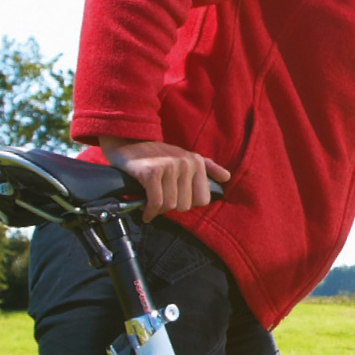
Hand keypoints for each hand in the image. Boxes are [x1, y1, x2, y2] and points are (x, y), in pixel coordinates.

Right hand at [98, 137, 231, 223]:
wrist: (127, 143)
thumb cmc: (156, 155)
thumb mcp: (184, 157)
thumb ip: (207, 167)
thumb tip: (227, 177)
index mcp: (196, 161)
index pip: (202, 200)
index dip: (187, 203)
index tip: (175, 198)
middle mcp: (185, 163)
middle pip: (185, 206)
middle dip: (170, 207)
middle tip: (160, 200)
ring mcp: (169, 166)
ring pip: (170, 206)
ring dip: (157, 210)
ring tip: (150, 202)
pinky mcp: (151, 172)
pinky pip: (156, 203)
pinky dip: (149, 211)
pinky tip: (144, 210)